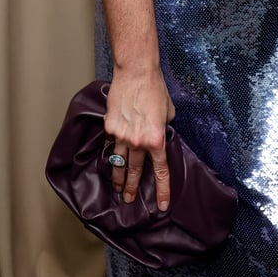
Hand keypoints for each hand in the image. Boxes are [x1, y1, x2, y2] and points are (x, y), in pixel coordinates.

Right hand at [104, 67, 175, 209]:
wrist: (136, 72)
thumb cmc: (155, 88)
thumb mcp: (168, 112)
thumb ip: (163, 128)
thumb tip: (159, 134)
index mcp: (156, 139)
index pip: (160, 171)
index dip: (162, 190)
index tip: (162, 205)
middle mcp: (138, 142)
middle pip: (134, 171)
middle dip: (132, 188)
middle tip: (129, 199)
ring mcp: (121, 135)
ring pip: (119, 162)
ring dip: (118, 177)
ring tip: (117, 188)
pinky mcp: (109, 126)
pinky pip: (111, 143)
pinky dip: (111, 151)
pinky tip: (110, 157)